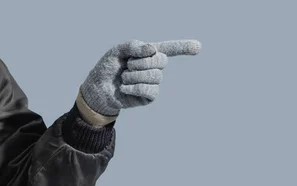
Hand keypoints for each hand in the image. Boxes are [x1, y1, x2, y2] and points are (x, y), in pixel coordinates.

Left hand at [79, 39, 200, 118]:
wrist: (97, 89)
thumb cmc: (108, 68)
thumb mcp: (118, 51)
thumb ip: (134, 46)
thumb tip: (152, 50)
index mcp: (148, 53)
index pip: (169, 49)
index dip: (183, 47)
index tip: (198, 47)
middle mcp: (153, 67)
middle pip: (161, 60)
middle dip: (142, 61)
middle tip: (127, 65)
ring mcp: (153, 82)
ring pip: (155, 76)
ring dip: (135, 75)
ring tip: (124, 77)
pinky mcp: (149, 97)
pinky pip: (150, 90)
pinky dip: (135, 87)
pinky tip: (125, 87)